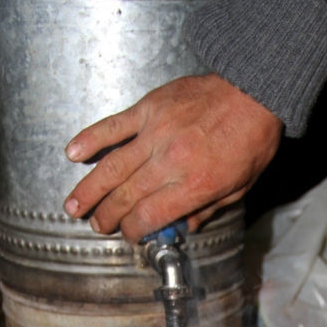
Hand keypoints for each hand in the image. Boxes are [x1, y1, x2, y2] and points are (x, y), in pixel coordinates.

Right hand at [63, 74, 281, 242]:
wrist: (253, 91)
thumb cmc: (251, 139)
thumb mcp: (238, 188)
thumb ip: (206, 210)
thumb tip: (181, 228)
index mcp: (195, 185)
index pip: (151, 215)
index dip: (134, 230)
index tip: (129, 236)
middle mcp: (172, 161)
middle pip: (127, 196)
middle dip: (108, 216)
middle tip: (96, 225)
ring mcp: (157, 133)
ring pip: (112, 167)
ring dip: (89, 190)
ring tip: (73, 206)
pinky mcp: (150, 108)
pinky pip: (114, 126)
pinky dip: (91, 140)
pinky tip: (73, 154)